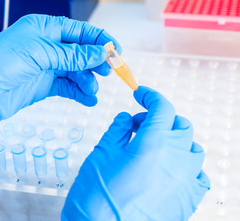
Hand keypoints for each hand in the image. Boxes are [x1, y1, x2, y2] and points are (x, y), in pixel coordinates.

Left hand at [0, 14, 120, 151]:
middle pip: (81, 51)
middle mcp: (46, 46)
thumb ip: (72, 55)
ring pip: (76, 71)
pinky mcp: (42, 85)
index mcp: (45, 28)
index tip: (116, 53)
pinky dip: (79, 93)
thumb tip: (101, 53)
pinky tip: (88, 100)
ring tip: (92, 90)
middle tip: (108, 73)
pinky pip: (67, 87)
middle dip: (96, 62)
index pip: (80, 31)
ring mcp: (45, 66)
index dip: (100, 40)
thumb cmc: (0, 61)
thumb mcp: (41, 53)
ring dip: (87, 80)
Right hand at [62, 86, 209, 220]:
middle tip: (138, 127)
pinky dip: (187, 166)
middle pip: (180, 125)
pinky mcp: (188, 200)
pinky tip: (170, 170)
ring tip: (155, 148)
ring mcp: (186, 181)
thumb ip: (118, 130)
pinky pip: (199, 176)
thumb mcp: (102, 153)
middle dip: (160, 119)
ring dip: (176, 141)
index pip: (162, 108)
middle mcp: (176, 159)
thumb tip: (128, 118)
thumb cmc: (96, 194)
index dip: (151, 96)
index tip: (141, 94)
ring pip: (193, 149)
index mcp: (153, 143)